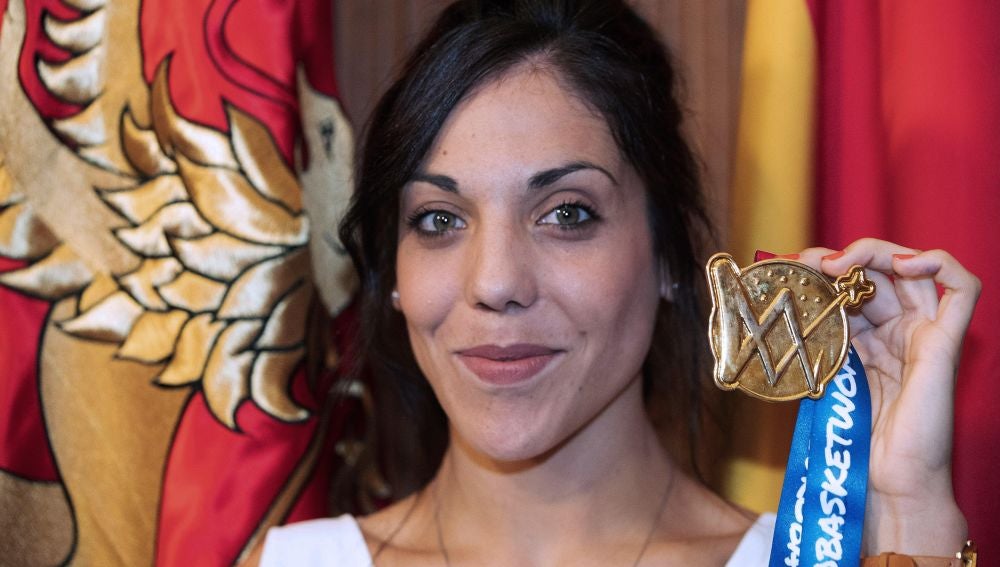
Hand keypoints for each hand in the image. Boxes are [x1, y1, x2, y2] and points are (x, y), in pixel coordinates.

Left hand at [794, 238, 979, 555]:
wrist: (884, 480)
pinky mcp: (945, 342)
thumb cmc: (853, 438)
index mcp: (869, 337)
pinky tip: (904, 265)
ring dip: (872, 254)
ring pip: (911, 269)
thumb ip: (812, 342)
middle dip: (840, 258)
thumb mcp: (820, 374)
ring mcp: (924, 333)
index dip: (820, 270)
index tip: (786, 267)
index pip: (851, 285)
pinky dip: (937, 263)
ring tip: (837, 264)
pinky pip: (962, 288)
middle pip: (878, 271)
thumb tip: (772, 310)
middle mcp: (899, 330)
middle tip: (805, 263)